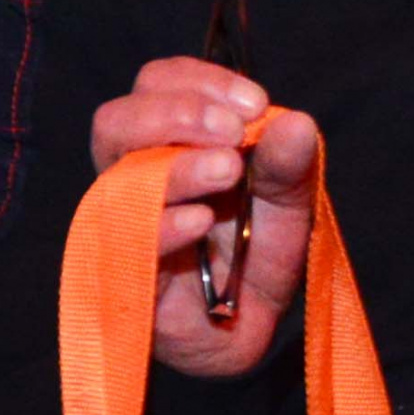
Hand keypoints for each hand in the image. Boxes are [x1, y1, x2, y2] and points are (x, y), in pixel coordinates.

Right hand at [86, 57, 322, 379]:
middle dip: (178, 114)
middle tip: (235, 134)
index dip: (201, 82)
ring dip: (176, 165)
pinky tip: (199, 220)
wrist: (247, 332)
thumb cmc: (254, 257)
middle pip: (117, 120)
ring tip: (228, 169)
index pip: (158, 85)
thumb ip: (288, 165)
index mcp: (166, 143)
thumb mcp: (286, 206)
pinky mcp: (125, 279)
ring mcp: (122, 226)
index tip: (256, 104)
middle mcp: (131, 177)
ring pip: (116, 178)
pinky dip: (163, 226)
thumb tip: (297, 123)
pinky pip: (127, 247)